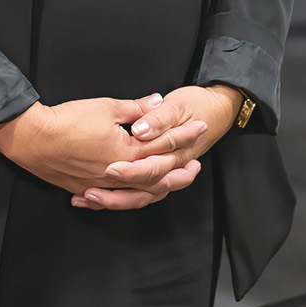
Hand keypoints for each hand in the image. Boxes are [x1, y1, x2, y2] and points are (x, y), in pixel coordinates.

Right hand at [0, 95, 207, 208]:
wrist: (33, 139)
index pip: (163, 144)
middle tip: (197, 166)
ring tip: (174, 184)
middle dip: (180, 169)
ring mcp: (103, 186)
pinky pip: (116, 201)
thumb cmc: (68, 120)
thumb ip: (136, 108)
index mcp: (127, 153)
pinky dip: (130, 200)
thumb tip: (158, 102)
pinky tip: (137, 197)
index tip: (198, 127)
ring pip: (139, 195)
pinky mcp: (88, 190)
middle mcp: (119, 175)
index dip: (183, 135)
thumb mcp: (106, 107)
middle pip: (157, 175)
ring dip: (160, 189)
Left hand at [83, 86, 242, 210]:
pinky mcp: (156, 174)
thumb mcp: (176, 106)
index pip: (152, 167)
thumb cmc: (197, 106)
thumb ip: (158, 118)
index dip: (130, 170)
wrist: (217, 112)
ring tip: (88, 197)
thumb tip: (142, 126)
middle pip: (144, 190)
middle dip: (116, 195)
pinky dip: (116, 198)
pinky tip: (93, 199)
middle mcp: (170, 167)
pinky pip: (138, 195)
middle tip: (91, 192)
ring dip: (114, 201)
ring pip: (140, 198)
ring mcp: (164, 173)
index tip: (109, 169)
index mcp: (175, 152)